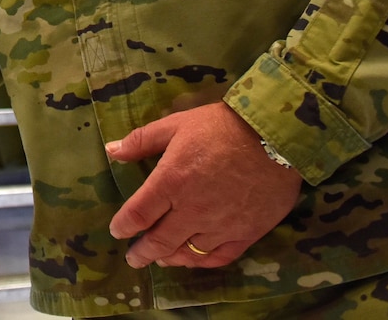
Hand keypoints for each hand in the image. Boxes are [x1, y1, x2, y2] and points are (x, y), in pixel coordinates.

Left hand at [106, 103, 302, 269]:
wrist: (274, 137)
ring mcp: (220, 226)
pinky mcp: (246, 234)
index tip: (117, 231)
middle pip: (160, 241)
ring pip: (188, 253)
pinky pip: (219, 257)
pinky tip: (193, 258)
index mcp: (171, 182)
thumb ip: (141, 141)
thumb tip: (112, 151)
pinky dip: (201, 262)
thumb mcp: (175, 125)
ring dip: (170, 258)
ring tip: (161, 258)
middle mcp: (192, 210)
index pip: (138, 214)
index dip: (123, 226)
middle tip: (133, 259)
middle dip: (142, 253)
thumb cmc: (221, 127)